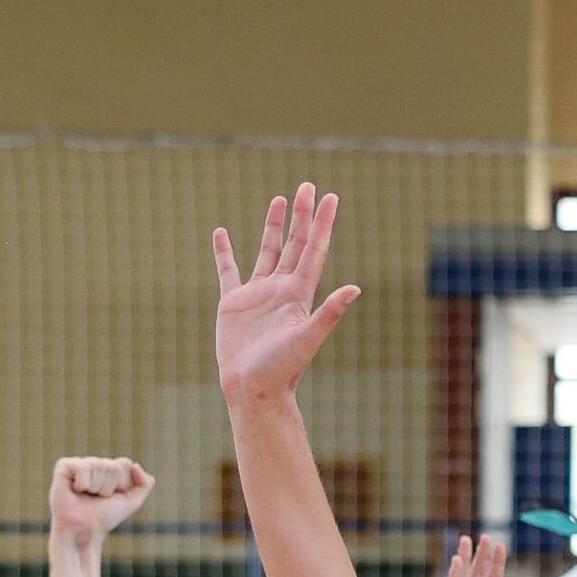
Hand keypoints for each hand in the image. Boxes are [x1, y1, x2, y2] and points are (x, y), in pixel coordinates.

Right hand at [50, 454, 152, 544]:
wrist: (84, 531)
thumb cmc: (105, 517)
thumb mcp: (133, 501)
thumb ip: (145, 483)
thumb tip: (135, 465)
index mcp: (109, 468)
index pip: (125, 464)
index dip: (122, 484)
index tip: (111, 497)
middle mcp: (95, 463)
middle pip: (113, 466)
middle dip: (109, 487)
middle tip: (97, 498)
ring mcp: (79, 464)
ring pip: (99, 466)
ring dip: (96, 487)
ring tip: (86, 496)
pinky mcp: (64, 466)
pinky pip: (83, 467)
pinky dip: (83, 484)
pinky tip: (75, 490)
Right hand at [211, 189, 360, 402]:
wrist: (253, 390)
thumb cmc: (283, 369)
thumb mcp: (308, 338)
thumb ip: (330, 313)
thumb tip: (355, 288)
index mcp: (300, 293)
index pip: (315, 249)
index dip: (323, 223)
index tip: (331, 197)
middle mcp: (281, 289)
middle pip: (295, 243)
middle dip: (302, 215)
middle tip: (308, 186)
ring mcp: (258, 294)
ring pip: (267, 250)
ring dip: (274, 226)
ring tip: (279, 199)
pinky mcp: (233, 302)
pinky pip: (228, 270)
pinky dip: (223, 251)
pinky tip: (220, 232)